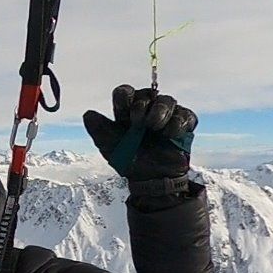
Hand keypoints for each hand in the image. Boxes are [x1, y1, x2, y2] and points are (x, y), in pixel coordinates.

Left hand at [82, 85, 196, 183]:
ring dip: (160, 112)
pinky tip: (169, 136)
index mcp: (127, 111)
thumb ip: (98, 130)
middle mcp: (148, 109)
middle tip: (139, 124)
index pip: (124, 92)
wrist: (152, 180)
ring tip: (155, 129)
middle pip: (147, 93)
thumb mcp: (109, 147)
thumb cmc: (130, 162)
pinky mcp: (184, 123)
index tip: (123, 115)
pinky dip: (176, 124)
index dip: (123, 99)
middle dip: (141, 107)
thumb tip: (87, 114)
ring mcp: (168, 115)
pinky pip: (185, 115)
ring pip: (167, 100)